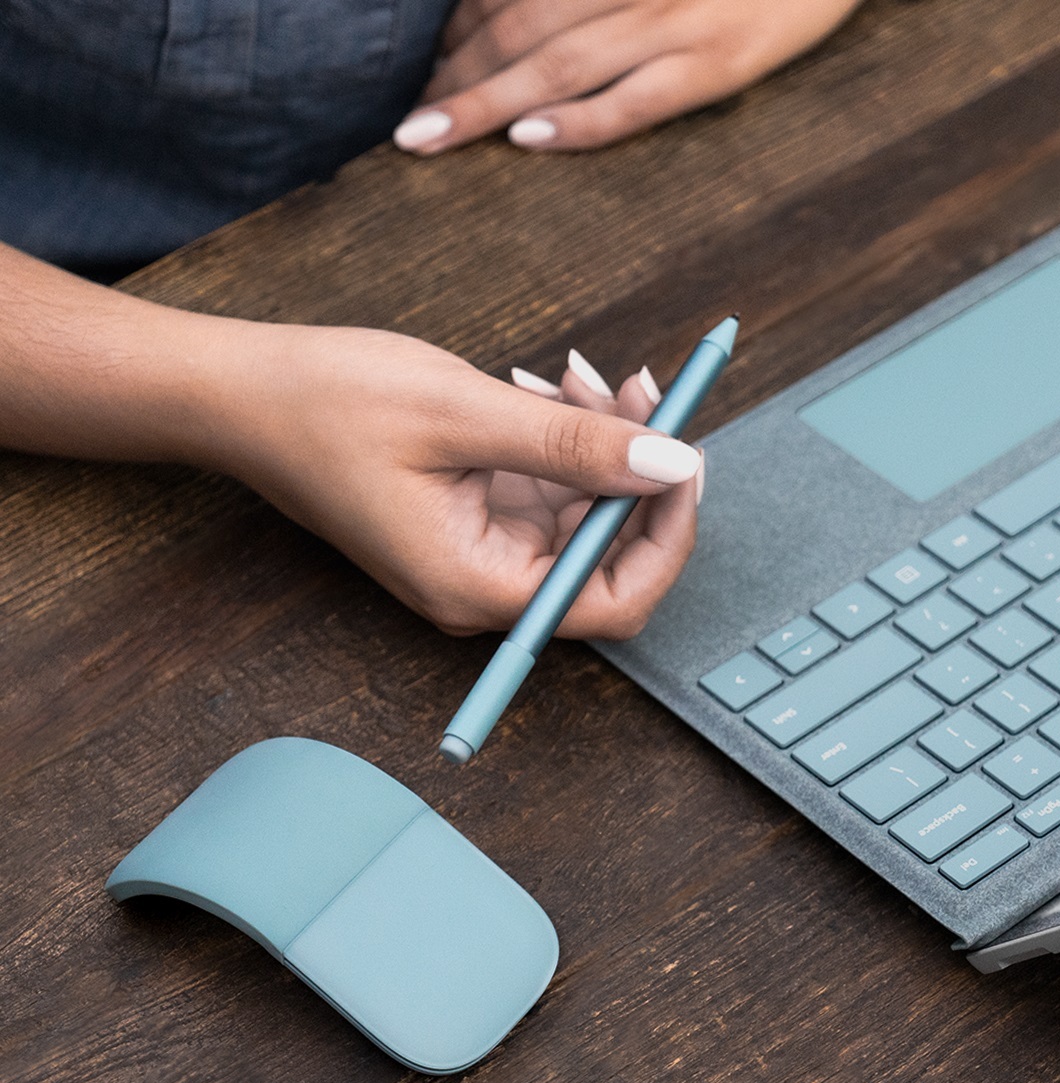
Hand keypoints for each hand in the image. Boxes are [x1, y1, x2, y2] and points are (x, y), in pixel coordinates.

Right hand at [213, 324, 703, 638]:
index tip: (688, 458)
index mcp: (476, 586)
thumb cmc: (327, 404)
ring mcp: (476, 551)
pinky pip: (546, 489)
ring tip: (586, 373)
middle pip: (606, 554)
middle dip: (640, 470)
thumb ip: (575, 445)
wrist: (238, 392)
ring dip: (603, 441)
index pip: (615, 599)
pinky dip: (563, 437)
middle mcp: (481, 585)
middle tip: (648, 389)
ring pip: (582, 511)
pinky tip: (550, 386)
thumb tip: (672, 463)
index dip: (667, 535)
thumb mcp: (466, 414)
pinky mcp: (470, 516)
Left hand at [392, 0, 863, 154]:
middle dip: (454, 75)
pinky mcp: (717, 64)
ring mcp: (672, 23)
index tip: (425, 67)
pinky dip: (581, 121)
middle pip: (518, 29)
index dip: (457, 30)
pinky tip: (531, 139)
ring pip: (558, 65)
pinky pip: (636, 100)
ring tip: (433, 136)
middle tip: (408, 121)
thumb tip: (524, 14)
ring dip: (485, 102)